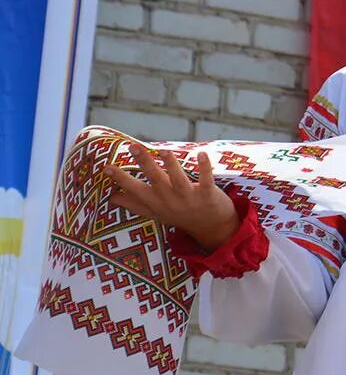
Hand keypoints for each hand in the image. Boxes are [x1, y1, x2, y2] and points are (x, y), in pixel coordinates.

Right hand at [105, 144, 239, 250]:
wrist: (211, 228)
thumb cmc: (179, 216)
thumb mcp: (154, 212)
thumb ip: (134, 203)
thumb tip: (111, 196)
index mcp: (155, 202)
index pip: (135, 189)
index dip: (121, 179)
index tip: (106, 167)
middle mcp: (170, 200)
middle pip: (155, 179)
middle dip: (144, 163)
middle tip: (133, 146)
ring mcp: (189, 198)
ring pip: (178, 180)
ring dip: (171, 165)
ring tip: (163, 150)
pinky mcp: (207, 194)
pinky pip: (205, 180)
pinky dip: (205, 168)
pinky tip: (201, 154)